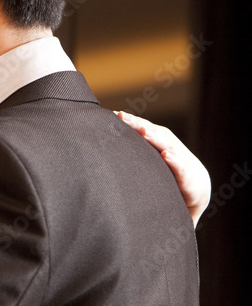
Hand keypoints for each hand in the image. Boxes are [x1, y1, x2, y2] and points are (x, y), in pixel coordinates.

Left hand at [116, 111, 210, 226]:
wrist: (197, 191)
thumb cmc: (169, 174)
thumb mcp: (152, 161)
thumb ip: (137, 153)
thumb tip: (109, 150)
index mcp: (161, 143)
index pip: (145, 129)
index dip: (132, 121)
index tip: (115, 114)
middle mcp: (170, 148)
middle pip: (154, 133)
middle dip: (139, 124)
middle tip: (123, 116)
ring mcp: (181, 160)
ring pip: (167, 146)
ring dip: (155, 138)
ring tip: (142, 131)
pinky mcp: (188, 176)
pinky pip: (180, 168)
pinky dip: (174, 160)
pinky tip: (166, 155)